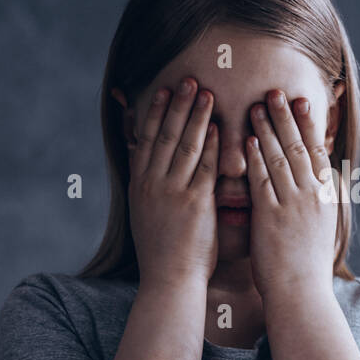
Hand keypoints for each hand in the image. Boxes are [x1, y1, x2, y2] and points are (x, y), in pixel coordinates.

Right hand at [124, 77, 218, 286]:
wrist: (169, 280)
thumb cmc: (163, 251)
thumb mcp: (145, 214)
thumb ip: (148, 186)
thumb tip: (146, 162)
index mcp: (140, 186)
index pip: (147, 140)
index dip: (155, 113)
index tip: (163, 90)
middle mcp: (152, 185)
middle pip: (165, 136)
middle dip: (177, 105)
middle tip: (188, 78)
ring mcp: (172, 193)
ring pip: (185, 146)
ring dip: (196, 116)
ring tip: (206, 92)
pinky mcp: (194, 204)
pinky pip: (204, 167)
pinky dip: (211, 145)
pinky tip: (218, 127)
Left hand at [246, 89, 336, 298]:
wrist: (301, 292)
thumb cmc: (305, 263)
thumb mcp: (319, 226)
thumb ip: (317, 200)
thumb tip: (318, 180)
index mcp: (325, 195)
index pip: (316, 151)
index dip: (308, 124)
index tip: (301, 100)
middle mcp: (313, 195)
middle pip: (299, 147)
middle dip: (287, 117)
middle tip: (276, 91)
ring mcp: (293, 205)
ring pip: (281, 158)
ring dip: (268, 130)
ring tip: (256, 106)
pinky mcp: (272, 218)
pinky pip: (264, 182)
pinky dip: (257, 160)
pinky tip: (249, 142)